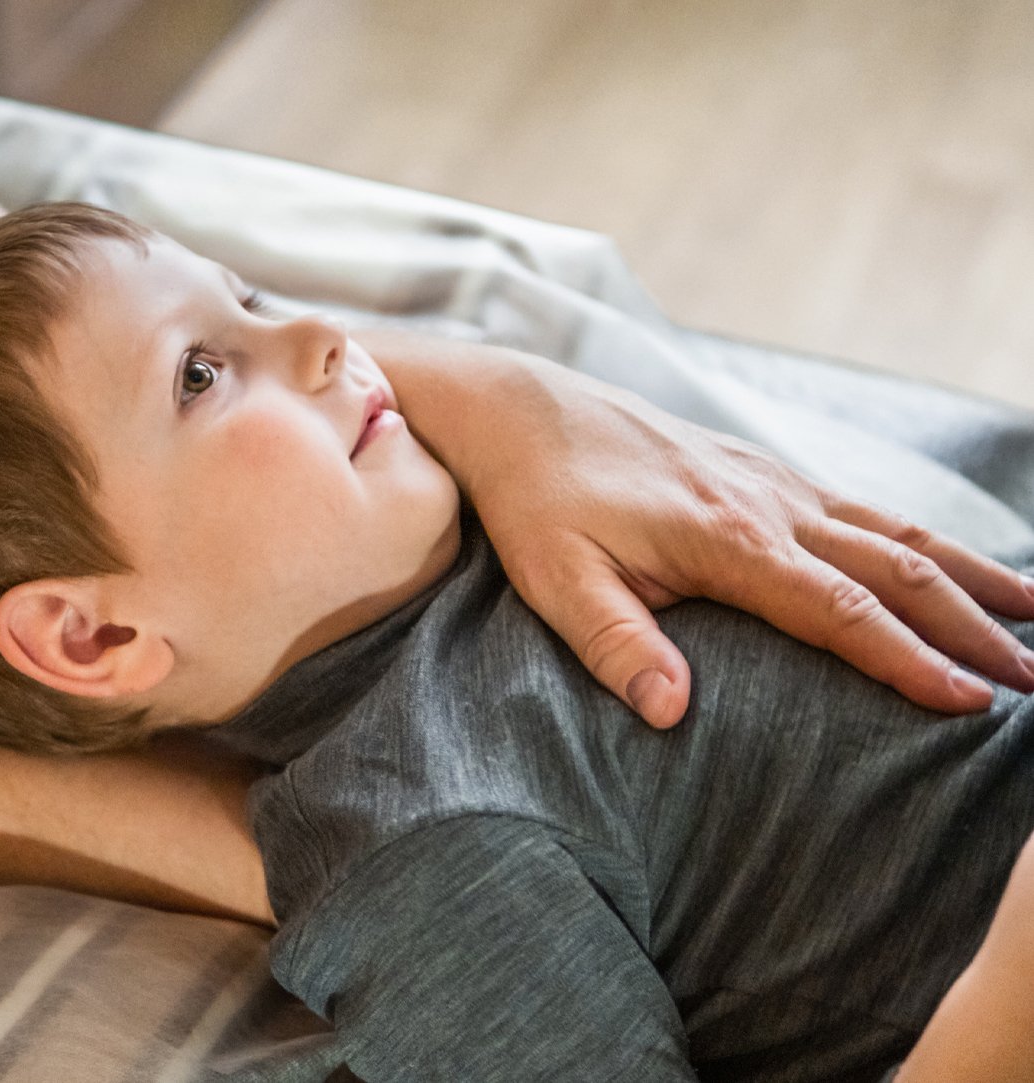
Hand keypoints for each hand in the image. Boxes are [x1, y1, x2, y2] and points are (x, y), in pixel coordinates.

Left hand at [364, 329, 1033, 727]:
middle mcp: (766, 502)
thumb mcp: (553, 578)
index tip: (970, 705)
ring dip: (967, 575)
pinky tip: (945, 562)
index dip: (908, 659)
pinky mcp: (760, 467)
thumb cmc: (534, 499)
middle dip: (969, 626)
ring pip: (893, 529)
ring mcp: (770, 478)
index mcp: (725, 537)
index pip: (839, 609)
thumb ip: (613, 642)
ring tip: (1033, 618)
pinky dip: (920, 539)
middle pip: (892, 567)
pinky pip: (861, 506)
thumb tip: (672, 713)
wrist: (520, 408)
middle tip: (1031, 682)